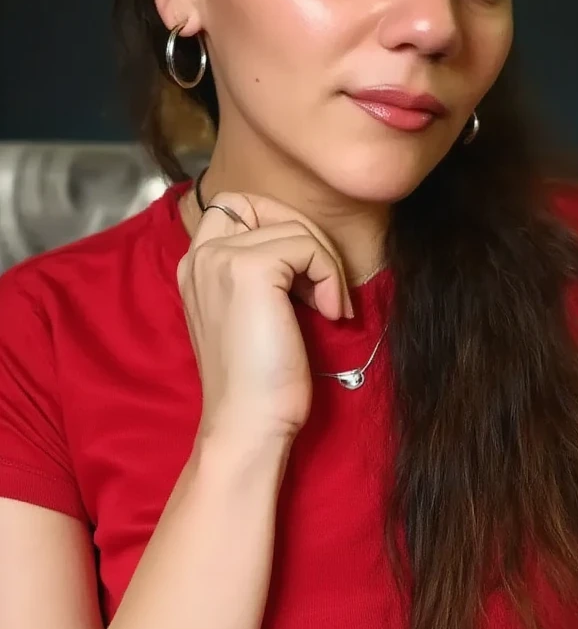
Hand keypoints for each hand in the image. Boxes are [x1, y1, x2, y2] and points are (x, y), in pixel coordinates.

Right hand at [177, 192, 352, 442]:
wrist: (248, 423)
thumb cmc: (258, 379)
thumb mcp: (251, 312)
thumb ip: (261, 272)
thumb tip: (304, 245)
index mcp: (196, 265)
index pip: (238, 205)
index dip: (278, 224)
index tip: (300, 273)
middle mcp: (200, 255)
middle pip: (265, 205)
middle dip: (307, 238)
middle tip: (325, 287)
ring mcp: (222, 259)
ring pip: (295, 227)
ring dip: (325, 264)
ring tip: (329, 307)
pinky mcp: (250, 269)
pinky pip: (308, 247)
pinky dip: (330, 276)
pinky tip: (330, 313)